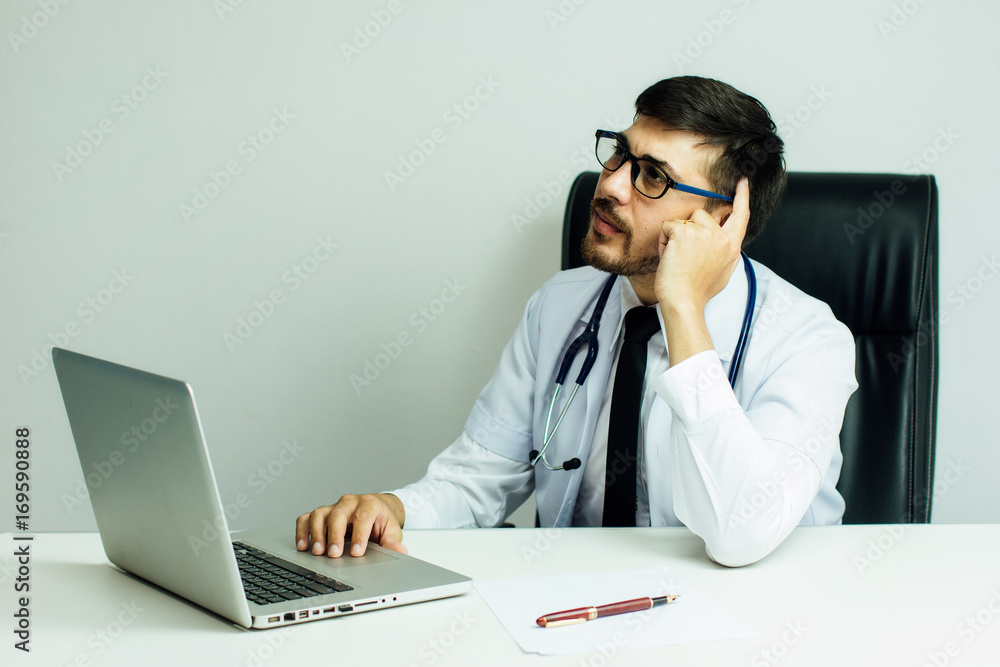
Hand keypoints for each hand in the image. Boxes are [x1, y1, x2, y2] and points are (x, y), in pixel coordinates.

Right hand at [295, 493, 407, 557]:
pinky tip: (303, 546)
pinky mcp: (322, 513)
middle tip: (334, 554)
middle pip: (338, 515)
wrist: (377, 508)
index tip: (357, 552)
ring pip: (320, 514)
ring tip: (317, 552)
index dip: (360, 535)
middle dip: (335, 535)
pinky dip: (302, 530)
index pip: (363, 517)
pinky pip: (307, 517)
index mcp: (369, 504)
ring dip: (316, 533)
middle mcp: (349, 503)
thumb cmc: (382, 520)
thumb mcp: (392, 530)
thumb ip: (393, 542)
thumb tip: (401, 553)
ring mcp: (333, 506)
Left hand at [654, 177, 749, 311]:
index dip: (742, 197)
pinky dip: (664, 241)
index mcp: (732, 247)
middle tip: (684, 255)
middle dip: (689, 229)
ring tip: (678, 258)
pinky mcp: (685, 233)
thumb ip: (725, 252)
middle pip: (702, 216)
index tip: (742, 182)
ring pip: (684, 221)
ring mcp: (704, 233)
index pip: (741, 215)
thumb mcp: (723, 272)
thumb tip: (724, 240)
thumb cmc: (697, 291)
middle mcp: (721, 237)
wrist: (683, 301)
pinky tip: (669, 257)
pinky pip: (668, 226)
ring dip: (676, 236)